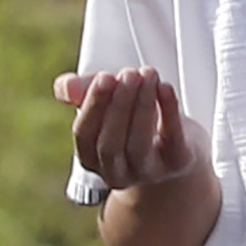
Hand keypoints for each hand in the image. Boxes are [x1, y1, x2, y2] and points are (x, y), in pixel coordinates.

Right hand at [55, 66, 201, 193]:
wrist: (178, 151)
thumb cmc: (133, 124)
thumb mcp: (107, 105)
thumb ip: (82, 91)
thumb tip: (66, 86)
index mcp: (91, 158)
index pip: (84, 135)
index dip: (93, 105)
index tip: (104, 76)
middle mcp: (117, 172)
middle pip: (111, 143)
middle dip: (119, 105)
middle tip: (129, 73)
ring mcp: (148, 172)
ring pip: (140, 143)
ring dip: (143, 105)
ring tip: (147, 74)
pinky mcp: (178, 164)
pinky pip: (173, 140)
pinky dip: (170, 111)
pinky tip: (165, 87)